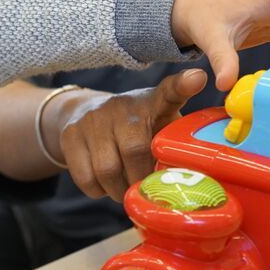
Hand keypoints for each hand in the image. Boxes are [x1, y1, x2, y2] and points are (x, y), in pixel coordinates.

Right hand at [51, 69, 208, 200]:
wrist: (86, 113)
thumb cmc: (137, 129)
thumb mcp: (161, 126)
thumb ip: (177, 144)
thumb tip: (198, 181)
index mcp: (153, 103)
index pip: (170, 90)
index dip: (184, 85)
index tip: (197, 79)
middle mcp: (122, 105)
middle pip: (135, 151)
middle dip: (141, 180)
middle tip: (144, 190)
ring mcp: (93, 118)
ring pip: (107, 170)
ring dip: (119, 191)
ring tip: (125, 190)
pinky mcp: (71, 134)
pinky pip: (86, 178)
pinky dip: (98, 191)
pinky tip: (105, 184)